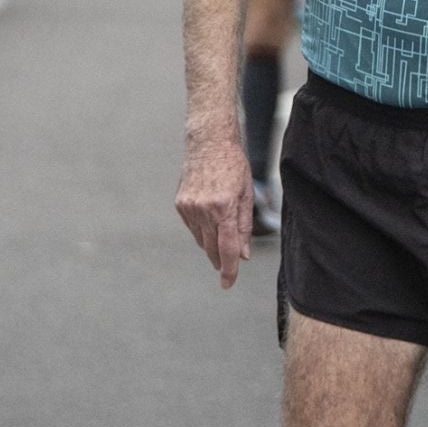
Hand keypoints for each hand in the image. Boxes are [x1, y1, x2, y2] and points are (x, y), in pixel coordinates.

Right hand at [175, 136, 253, 287]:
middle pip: (212, 248)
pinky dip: (202, 231)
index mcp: (224, 207)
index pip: (227, 248)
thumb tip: (243, 255)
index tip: (227, 284)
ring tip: (222, 238)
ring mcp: (189, 207)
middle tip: (228, 268)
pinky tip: (210, 222)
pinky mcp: (180, 204)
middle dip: (220, 261)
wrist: (209, 142)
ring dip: (211, 245)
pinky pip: (192, 227)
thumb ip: (244, 227)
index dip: (229, 270)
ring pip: (201, 239)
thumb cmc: (233, 165)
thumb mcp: (247, 194)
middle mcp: (204, 209)